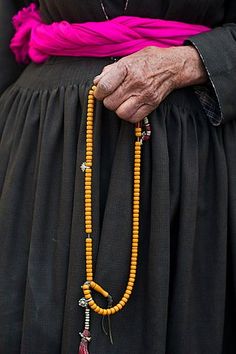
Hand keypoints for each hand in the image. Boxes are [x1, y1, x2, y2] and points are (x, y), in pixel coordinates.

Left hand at [93, 46, 207, 122]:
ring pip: (121, 113)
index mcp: (127, 68)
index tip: (101, 92)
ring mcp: (145, 94)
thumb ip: (110, 70)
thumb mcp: (128, 59)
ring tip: (121, 103)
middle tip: (112, 96)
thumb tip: (97, 82)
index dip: (99, 92)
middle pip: (110, 102)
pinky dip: (128, 115)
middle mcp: (136, 82)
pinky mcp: (152, 104)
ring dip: (118, 109)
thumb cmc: (148, 61)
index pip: (104, 86)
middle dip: (108, 101)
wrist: (173, 65)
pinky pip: (133, 118)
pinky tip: (129, 107)